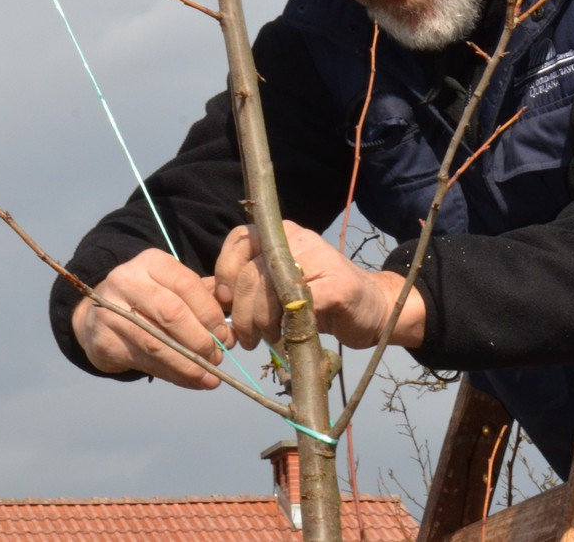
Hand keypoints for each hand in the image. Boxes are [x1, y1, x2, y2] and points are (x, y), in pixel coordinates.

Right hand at [71, 248, 234, 389]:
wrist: (97, 316)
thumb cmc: (151, 300)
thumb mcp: (174, 288)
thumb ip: (206, 298)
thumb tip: (233, 324)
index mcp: (152, 262)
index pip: (187, 284)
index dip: (210, 312)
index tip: (226, 335)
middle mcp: (127, 281)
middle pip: (171, 313)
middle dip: (200, 339)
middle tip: (218, 357)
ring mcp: (110, 311)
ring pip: (157, 342)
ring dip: (188, 364)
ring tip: (210, 376)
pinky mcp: (103, 340)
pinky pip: (145, 362)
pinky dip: (173, 375)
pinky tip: (192, 380)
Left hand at [214, 220, 424, 350]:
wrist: (371, 309)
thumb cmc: (319, 299)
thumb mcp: (276, 288)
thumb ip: (243, 287)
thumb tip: (202, 291)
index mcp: (282, 235)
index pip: (239, 240)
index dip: (225, 271)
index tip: (224, 301)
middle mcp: (299, 239)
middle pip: (250, 272)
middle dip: (240, 312)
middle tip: (244, 337)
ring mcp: (320, 259)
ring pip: (269, 289)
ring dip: (261, 323)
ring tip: (265, 339)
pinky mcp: (338, 285)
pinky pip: (298, 305)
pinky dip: (288, 326)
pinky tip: (290, 337)